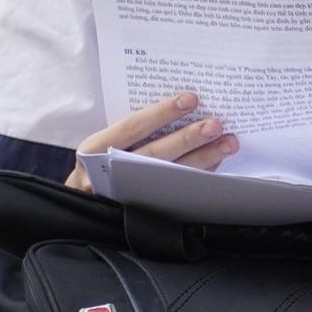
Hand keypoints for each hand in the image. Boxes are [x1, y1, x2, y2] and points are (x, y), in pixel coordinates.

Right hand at [63, 91, 238, 191]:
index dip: (161, 113)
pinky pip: (176, 194)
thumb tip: (182, 104)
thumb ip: (131, 129)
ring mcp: (125, 196)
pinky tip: (216, 164)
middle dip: (187, 138)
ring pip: (168, 177)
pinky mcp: (141, 212)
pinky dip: (197, 178)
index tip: (190, 99)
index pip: (132, 127)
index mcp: (94, 150)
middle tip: (216, 124)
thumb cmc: (98, 165)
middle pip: (154, 155)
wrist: (84, 207)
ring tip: (227, 144)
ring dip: (202, 160)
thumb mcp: (101, 144)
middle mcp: (108, 175)